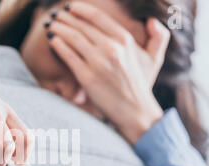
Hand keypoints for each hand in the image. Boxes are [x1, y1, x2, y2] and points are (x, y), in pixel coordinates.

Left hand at [46, 1, 170, 143]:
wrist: (135, 112)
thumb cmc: (141, 85)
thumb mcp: (155, 59)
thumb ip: (159, 37)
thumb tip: (152, 20)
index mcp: (125, 39)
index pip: (97, 17)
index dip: (80, 9)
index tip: (70, 6)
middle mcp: (111, 47)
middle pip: (81, 25)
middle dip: (65, 18)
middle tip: (55, 14)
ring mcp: (98, 62)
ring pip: (72, 37)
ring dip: (59, 28)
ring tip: (50, 25)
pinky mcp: (87, 76)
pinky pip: (68, 55)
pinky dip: (58, 45)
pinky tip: (52, 39)